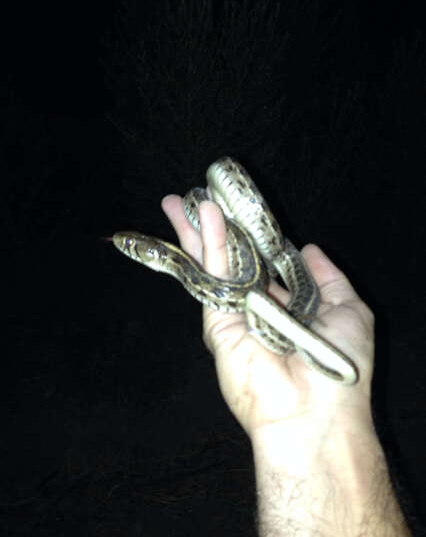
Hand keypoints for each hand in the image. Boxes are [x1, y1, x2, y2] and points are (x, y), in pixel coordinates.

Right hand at [161, 194, 375, 439]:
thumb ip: (328, 277)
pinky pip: (212, 276)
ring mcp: (233, 312)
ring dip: (197, 230)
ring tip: (178, 201)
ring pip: (212, 264)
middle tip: (195, 199)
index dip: (250, 233)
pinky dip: (208, 244)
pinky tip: (205, 216)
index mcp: (286, 302)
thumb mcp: (350, 309)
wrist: (313, 413)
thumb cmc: (338, 363)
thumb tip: (310, 247)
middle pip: (230, 258)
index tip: (239, 207)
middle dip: (212, 229)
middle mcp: (256, 305)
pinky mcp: (216, 322)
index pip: (262, 260)